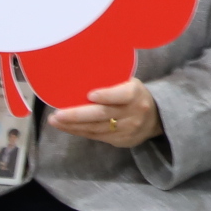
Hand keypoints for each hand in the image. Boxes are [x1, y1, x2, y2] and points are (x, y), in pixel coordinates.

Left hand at [48, 77, 164, 149]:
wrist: (156, 118)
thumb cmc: (134, 95)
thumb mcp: (129, 83)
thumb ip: (112, 81)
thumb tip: (81, 70)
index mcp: (135, 94)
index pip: (122, 95)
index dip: (107, 95)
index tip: (90, 94)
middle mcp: (133, 113)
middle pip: (103, 115)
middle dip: (77, 115)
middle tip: (57, 114)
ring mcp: (128, 129)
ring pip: (96, 129)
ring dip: (72, 126)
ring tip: (54, 120)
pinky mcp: (121, 141)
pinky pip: (96, 137)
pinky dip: (78, 132)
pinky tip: (65, 127)